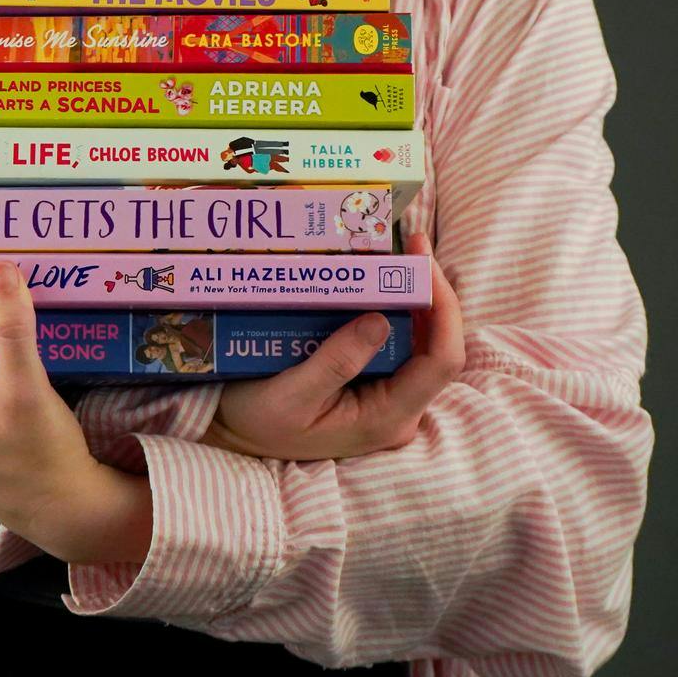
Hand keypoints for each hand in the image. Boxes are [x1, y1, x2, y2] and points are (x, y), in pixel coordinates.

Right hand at [199, 232, 464, 461]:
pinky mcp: (373, 385)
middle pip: (436, 345)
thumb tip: (381, 320)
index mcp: (387, 417)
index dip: (444, 309)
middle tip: (411, 241)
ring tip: (400, 250)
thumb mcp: (290, 395)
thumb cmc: (257, 422)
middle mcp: (398, 410)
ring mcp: (387, 398)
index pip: (442, 361)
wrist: (232, 435)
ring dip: (413, 296)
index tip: (423, 262)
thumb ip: (337, 362)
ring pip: (420, 341)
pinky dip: (392, 307)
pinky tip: (379, 278)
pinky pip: (396, 343)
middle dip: (430, 291)